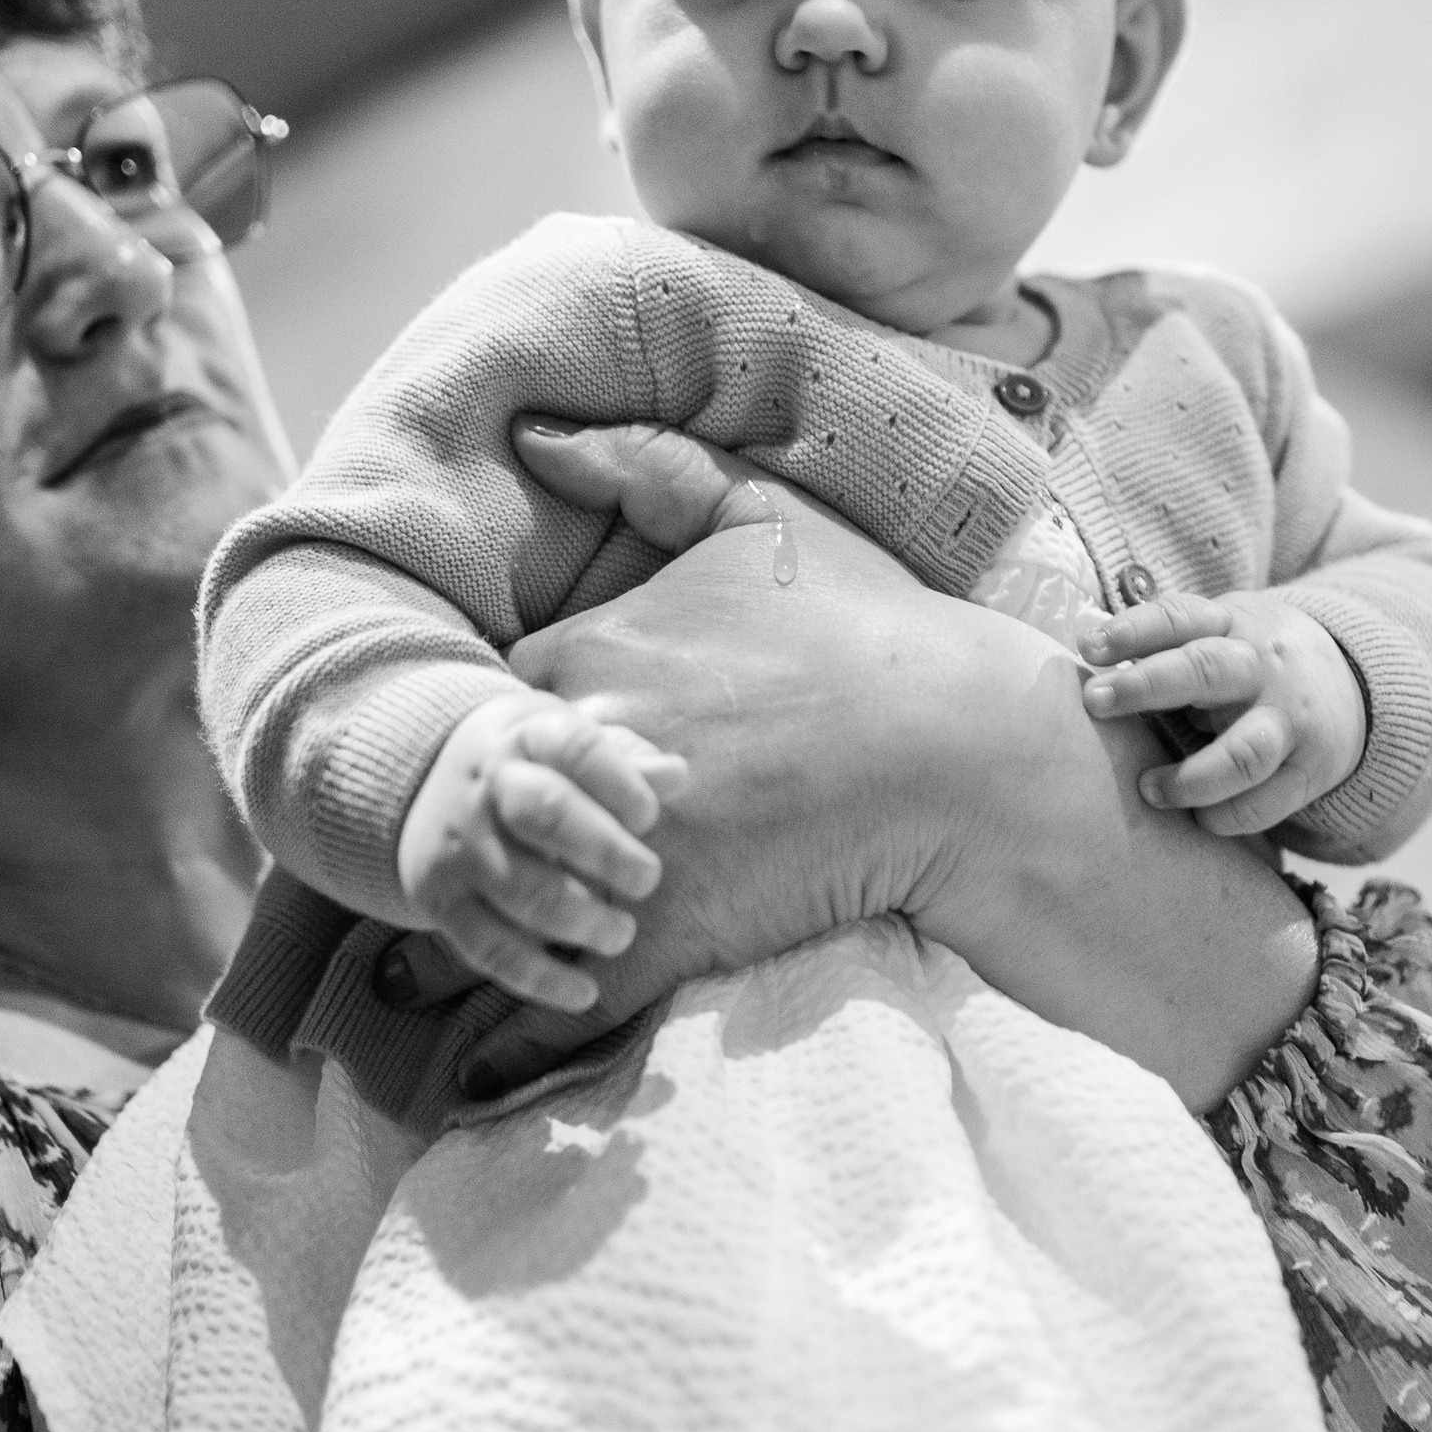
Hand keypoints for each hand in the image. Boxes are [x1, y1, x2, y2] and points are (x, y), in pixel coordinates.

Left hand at [381, 419, 1316, 1110]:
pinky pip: (552, 990)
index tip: (521, 743)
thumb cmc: (866, 628)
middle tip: (508, 830)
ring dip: (490, 911)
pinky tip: (545, 987)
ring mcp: (616, 853)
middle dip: (483, 817)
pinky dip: (538, 994)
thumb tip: (536, 436)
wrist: (962, 754)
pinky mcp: (660, 939)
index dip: (485, 726)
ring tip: (503, 916)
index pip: (468, 698)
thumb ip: (643, 470)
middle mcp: (582, 756)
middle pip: (470, 800)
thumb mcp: (759, 522)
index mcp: (586, 655)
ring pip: (494, 901)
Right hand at [393, 681, 683, 1012]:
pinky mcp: (440, 899)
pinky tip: (583, 993)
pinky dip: (539, 977)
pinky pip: (488, 947)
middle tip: (647, 879)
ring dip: (580, 921)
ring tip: (621, 934)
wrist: (420, 780)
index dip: (619, 782)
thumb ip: (625, 761)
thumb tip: (676, 775)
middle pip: (546, 813)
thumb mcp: (567, 741)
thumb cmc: (527, 764)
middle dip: (605, 851)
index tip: (649, 815)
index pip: (574, 747)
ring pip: (522, 889)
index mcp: (527, 736)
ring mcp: (460, 846)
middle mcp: (487, 788)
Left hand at [1076, 588, 1366, 837]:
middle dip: (1146, 685)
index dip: (1133, 629)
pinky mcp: (1310, 770)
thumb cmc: (1257, 661)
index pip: (1181, 616)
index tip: (1088, 647)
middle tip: (1095, 702)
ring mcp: (1291, 721)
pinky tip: (1197, 819)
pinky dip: (1225, 817)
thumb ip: (1168, 641)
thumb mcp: (1225, 630)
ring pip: (1243, 753)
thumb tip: (1086, 649)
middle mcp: (1264, 667)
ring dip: (1189, 778)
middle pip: (1207, 670)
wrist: (1357, 687)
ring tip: (1149, 789)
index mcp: (1236, 623)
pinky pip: (1265, 803)